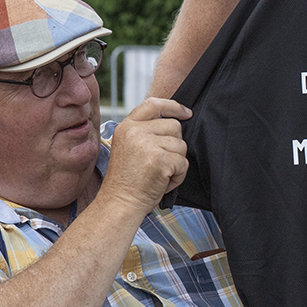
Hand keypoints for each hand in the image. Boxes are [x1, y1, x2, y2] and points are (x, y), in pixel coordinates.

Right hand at [103, 98, 191, 212]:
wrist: (120, 203)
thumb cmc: (127, 181)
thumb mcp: (130, 148)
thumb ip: (145, 132)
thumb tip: (175, 121)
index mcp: (127, 126)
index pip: (154, 104)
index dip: (173, 106)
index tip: (186, 113)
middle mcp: (135, 131)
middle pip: (174, 126)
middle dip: (174, 146)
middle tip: (159, 164)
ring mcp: (147, 144)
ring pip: (181, 145)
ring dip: (176, 163)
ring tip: (158, 174)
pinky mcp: (160, 159)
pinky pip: (183, 163)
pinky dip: (178, 176)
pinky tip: (163, 182)